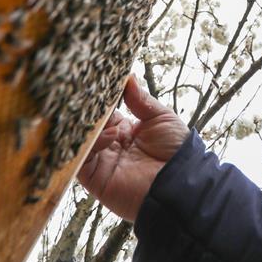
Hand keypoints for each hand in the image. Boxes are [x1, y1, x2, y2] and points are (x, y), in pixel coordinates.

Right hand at [77, 75, 189, 222]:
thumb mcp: (160, 118)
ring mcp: (101, 161)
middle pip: (90, 125)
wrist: (179, 184)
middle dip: (90, 111)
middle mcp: (110, 145)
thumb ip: (141, 100)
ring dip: (90, 127)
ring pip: (82, 140)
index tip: (99, 82)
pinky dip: (90, 146)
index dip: (102, 99)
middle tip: (91, 94)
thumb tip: (128, 76)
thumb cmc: (175, 151)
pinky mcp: (95, 178)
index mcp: (125, 130)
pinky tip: (110, 137)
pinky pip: (82, 160)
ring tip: (103, 116)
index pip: (105, 112)